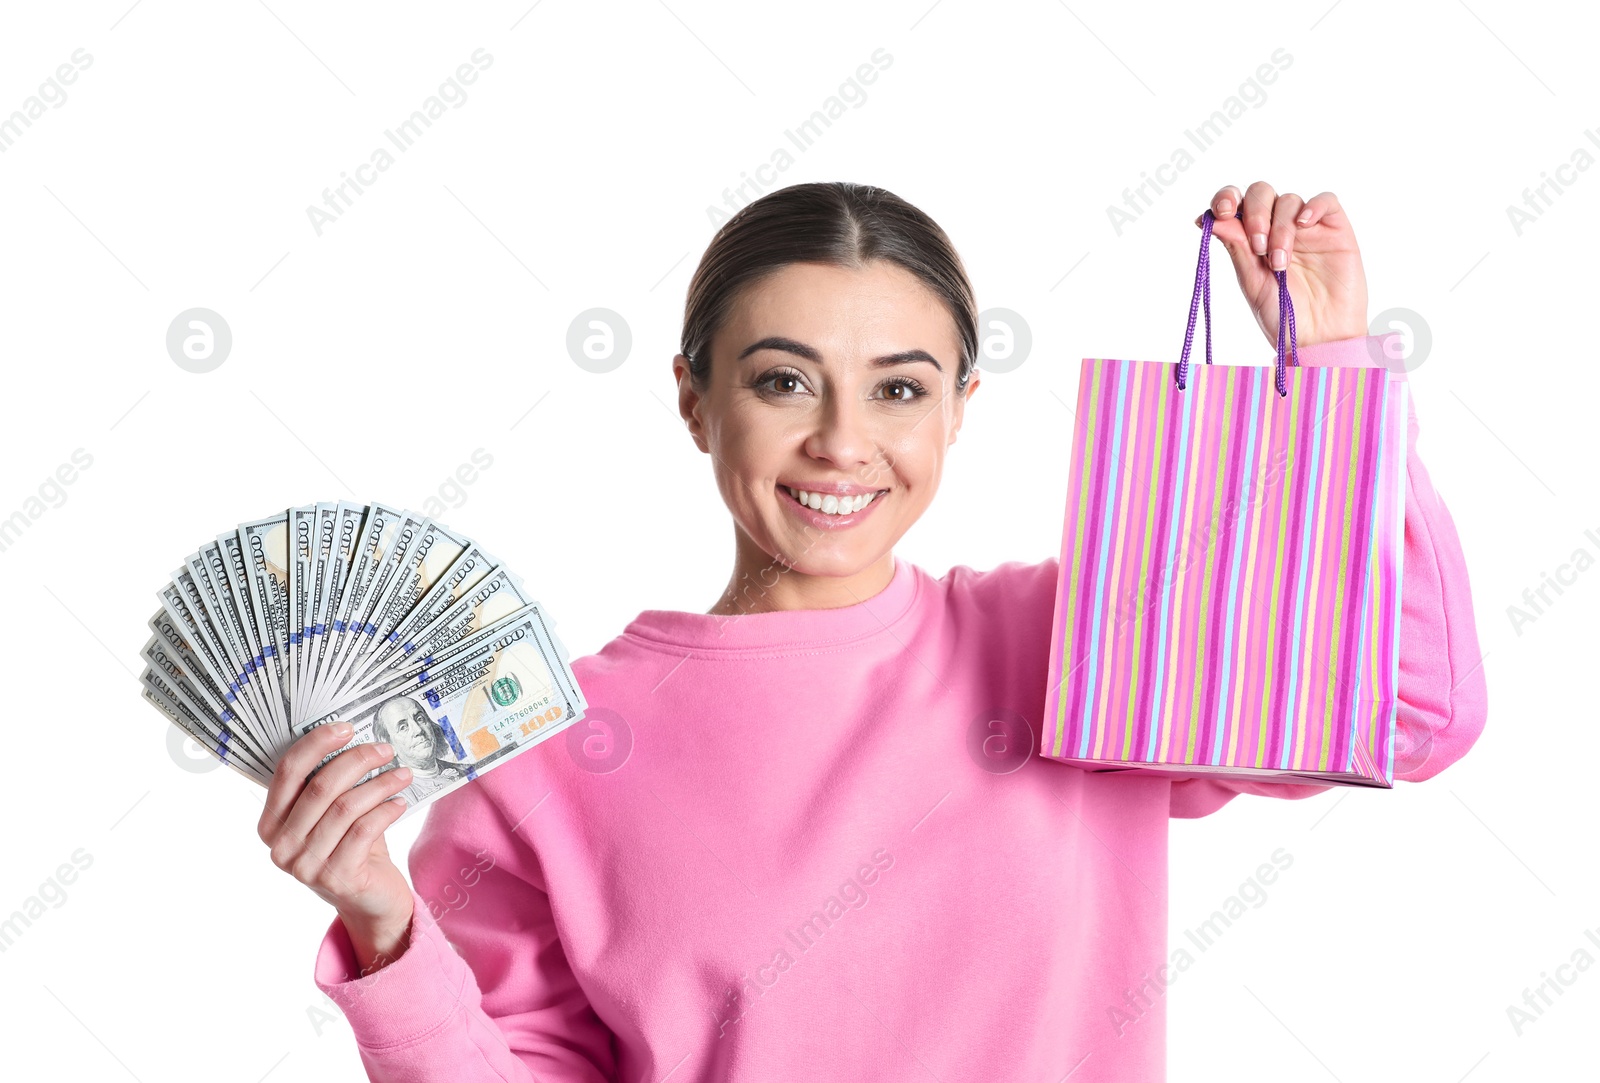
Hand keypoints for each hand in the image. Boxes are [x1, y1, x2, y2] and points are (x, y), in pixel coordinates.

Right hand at [258, 722, 416, 972]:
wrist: (370, 899)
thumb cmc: (351, 847)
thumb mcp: (333, 814)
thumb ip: (331, 784)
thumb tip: (354, 737)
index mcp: (270, 824)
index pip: (286, 773)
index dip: (316, 745)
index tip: (346, 727)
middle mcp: (281, 847)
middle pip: (319, 787)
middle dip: (356, 761)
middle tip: (385, 749)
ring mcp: (305, 866)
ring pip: (345, 808)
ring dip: (379, 784)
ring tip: (403, 774)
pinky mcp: (336, 878)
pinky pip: (364, 831)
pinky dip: (385, 811)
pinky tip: (400, 803)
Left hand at [1198, 182, 1368, 348]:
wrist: (1319, 337)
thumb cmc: (1283, 315)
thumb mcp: (1252, 282)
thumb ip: (1236, 247)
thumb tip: (1208, 219)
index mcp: (1252, 239)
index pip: (1236, 204)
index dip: (1225, 198)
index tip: (1221, 212)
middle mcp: (1278, 228)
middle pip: (1262, 193)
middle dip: (1254, 214)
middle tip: (1258, 246)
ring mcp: (1307, 228)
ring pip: (1289, 200)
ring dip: (1280, 227)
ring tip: (1279, 262)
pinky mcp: (1335, 230)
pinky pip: (1326, 201)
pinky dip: (1313, 206)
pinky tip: (1304, 224)